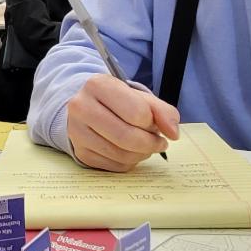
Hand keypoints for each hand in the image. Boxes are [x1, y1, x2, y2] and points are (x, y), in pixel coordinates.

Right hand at [65, 74, 179, 171]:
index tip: (155, 123)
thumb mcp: (140, 97)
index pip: (136, 112)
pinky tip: (130, 152)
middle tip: (159, 142)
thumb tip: (173, 133)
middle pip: (127, 136)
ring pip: (121, 154)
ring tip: (146, 146)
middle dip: (150, 143)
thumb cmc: (118, 102)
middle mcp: (81, 107)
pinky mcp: (81, 152)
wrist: (88, 108)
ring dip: (141, 154)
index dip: (152, 122)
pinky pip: (114, 166)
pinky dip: (129, 162)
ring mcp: (77, 132)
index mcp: (97, 85)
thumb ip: (163, 111)